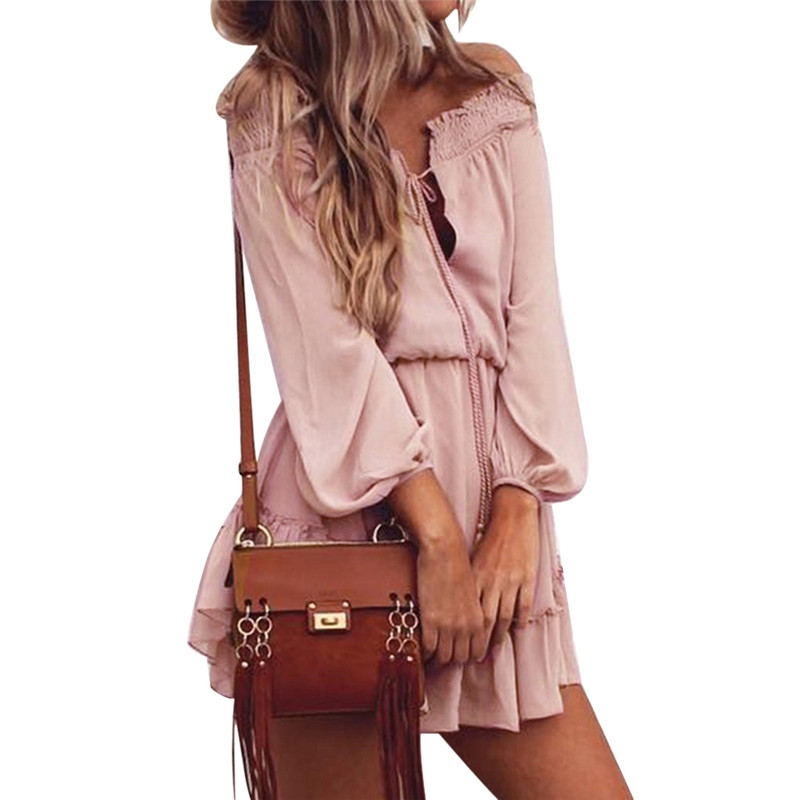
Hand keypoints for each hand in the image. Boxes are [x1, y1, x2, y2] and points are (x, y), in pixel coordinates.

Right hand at [415, 533, 485, 666]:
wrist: (444, 550)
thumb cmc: (457, 566)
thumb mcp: (471, 594)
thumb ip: (471, 614)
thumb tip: (463, 628)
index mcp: (479, 620)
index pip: (476, 654)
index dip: (465, 657)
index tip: (456, 655)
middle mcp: (466, 627)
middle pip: (460, 659)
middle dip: (450, 661)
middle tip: (440, 657)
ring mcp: (449, 626)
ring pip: (444, 658)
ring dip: (435, 661)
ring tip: (428, 658)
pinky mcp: (431, 621)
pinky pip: (428, 649)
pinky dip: (424, 654)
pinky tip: (419, 650)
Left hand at [470, 486, 540, 658]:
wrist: (512, 516)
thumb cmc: (490, 537)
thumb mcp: (475, 558)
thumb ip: (470, 579)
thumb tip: (461, 602)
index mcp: (476, 576)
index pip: (469, 611)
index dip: (465, 632)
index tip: (460, 644)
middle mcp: (492, 581)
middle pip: (485, 619)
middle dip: (480, 640)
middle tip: (476, 656)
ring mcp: (510, 580)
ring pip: (504, 616)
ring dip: (499, 635)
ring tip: (495, 647)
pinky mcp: (527, 577)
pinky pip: (523, 605)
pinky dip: (520, 620)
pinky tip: (517, 629)